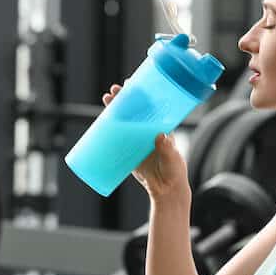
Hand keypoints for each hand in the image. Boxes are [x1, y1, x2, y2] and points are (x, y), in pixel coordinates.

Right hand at [101, 84, 189, 199]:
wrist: (165, 190)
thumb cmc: (174, 172)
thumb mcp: (173, 159)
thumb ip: (167, 149)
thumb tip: (160, 136)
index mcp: (161, 127)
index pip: (151, 107)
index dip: (142, 95)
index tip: (132, 84)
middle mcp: (148, 131)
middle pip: (135, 110)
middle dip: (124, 98)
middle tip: (114, 90)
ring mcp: (137, 140)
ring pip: (124, 121)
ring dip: (115, 109)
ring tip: (106, 99)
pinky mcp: (129, 151)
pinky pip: (118, 138)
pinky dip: (110, 129)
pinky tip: (101, 121)